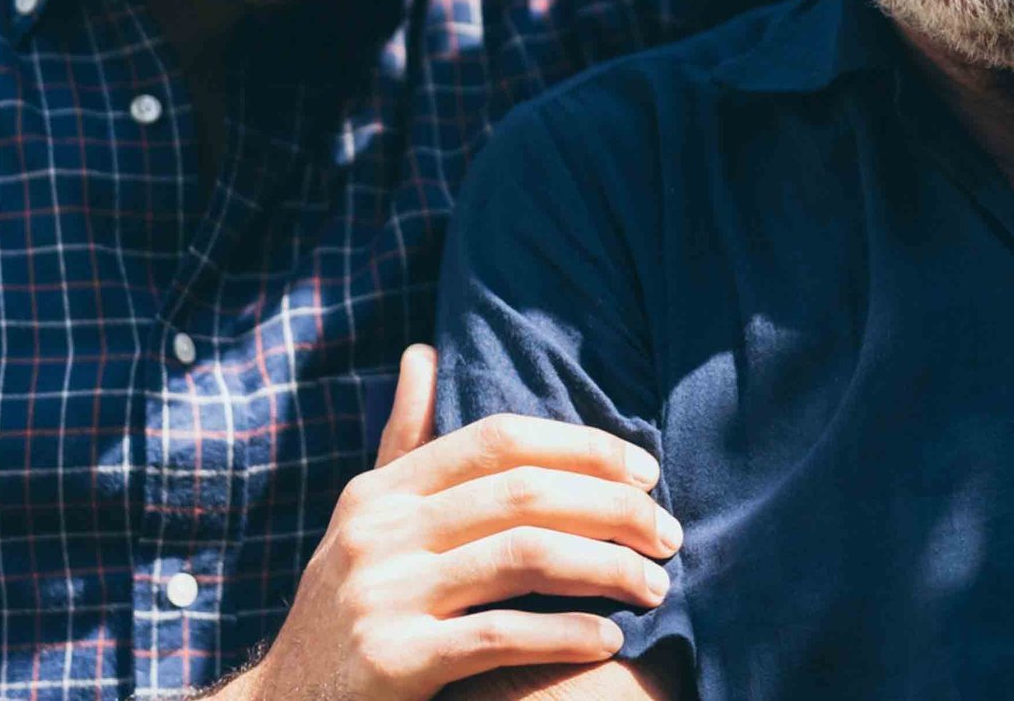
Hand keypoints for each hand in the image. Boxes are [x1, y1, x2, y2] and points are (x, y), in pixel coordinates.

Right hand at [214, 346, 680, 700]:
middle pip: (524, 493)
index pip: (500, 440)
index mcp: (381, 492)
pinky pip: (499, 635)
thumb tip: (423, 352)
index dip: (583, 447)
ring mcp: (381, 595)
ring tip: (656, 586)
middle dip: (613, 509)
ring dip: (607, 569)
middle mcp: (378, 532)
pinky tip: (607, 637)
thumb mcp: (364, 520)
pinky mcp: (392, 662)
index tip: (646, 470)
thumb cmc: (343, 610)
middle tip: (670, 535)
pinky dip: (564, 633)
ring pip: (523, 557)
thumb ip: (404, 442)